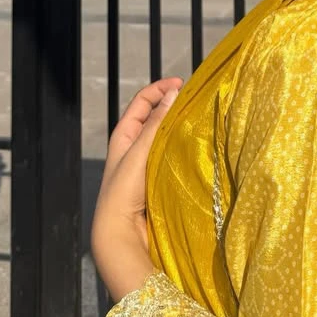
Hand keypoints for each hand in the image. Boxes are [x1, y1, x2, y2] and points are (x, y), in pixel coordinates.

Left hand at [92, 77, 182, 301]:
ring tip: (197, 121)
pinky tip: (193, 148)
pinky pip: (170, 156)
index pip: (142, 101)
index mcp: (123, 134)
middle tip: (193, 101)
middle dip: (172, 106)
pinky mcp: (155, 179)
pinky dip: (180, 147)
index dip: (159, 88)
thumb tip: (172, 93)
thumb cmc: (122, 190)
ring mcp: (145, 163)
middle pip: (155, 117)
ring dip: (178, 127)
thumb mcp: (138, 152)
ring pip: (164, 137)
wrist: (120, 233)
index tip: (181, 83)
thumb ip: (156, 123)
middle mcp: (133, 146)